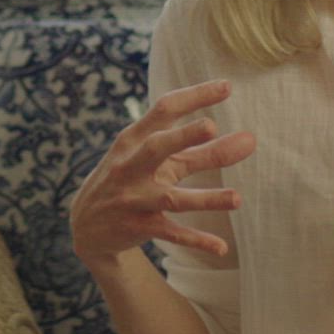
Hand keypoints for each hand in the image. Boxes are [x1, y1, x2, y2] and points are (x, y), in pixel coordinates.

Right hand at [70, 80, 255, 266]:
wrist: (86, 225)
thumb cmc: (132, 177)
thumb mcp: (155, 158)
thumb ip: (198, 148)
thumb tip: (247, 140)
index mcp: (133, 139)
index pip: (163, 110)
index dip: (194, 97)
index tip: (227, 86)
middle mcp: (130, 166)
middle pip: (157, 148)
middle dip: (183, 136)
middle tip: (212, 125)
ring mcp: (134, 198)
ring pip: (171, 198)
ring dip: (205, 198)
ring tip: (237, 198)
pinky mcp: (140, 227)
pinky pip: (171, 233)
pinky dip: (196, 240)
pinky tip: (221, 247)